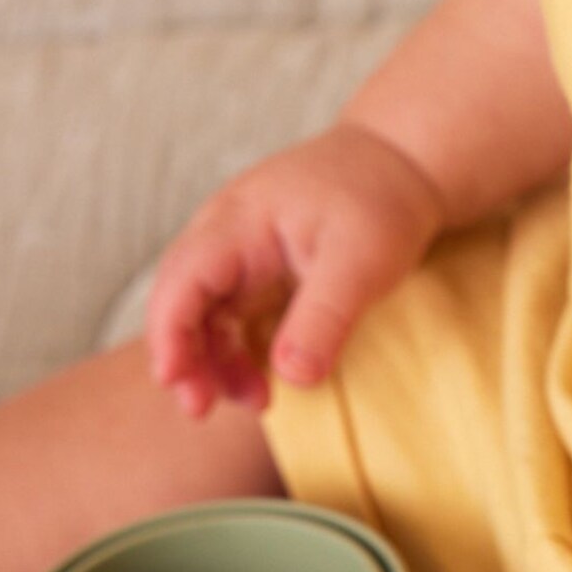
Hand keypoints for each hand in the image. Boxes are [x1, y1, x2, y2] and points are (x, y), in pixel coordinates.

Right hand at [144, 122, 446, 419]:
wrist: (402, 162)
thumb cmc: (381, 199)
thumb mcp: (361, 259)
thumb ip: (325, 316)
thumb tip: (291, 376)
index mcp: (238, 220)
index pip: (182, 280)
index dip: (169, 333)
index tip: (174, 380)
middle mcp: (224, 235)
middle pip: (179, 301)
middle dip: (183, 357)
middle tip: (202, 409)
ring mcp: (238, 253)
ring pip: (203, 314)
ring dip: (214, 361)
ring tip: (255, 401)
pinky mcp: (257, 272)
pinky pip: (229, 317)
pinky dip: (237, 351)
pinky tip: (264, 381)